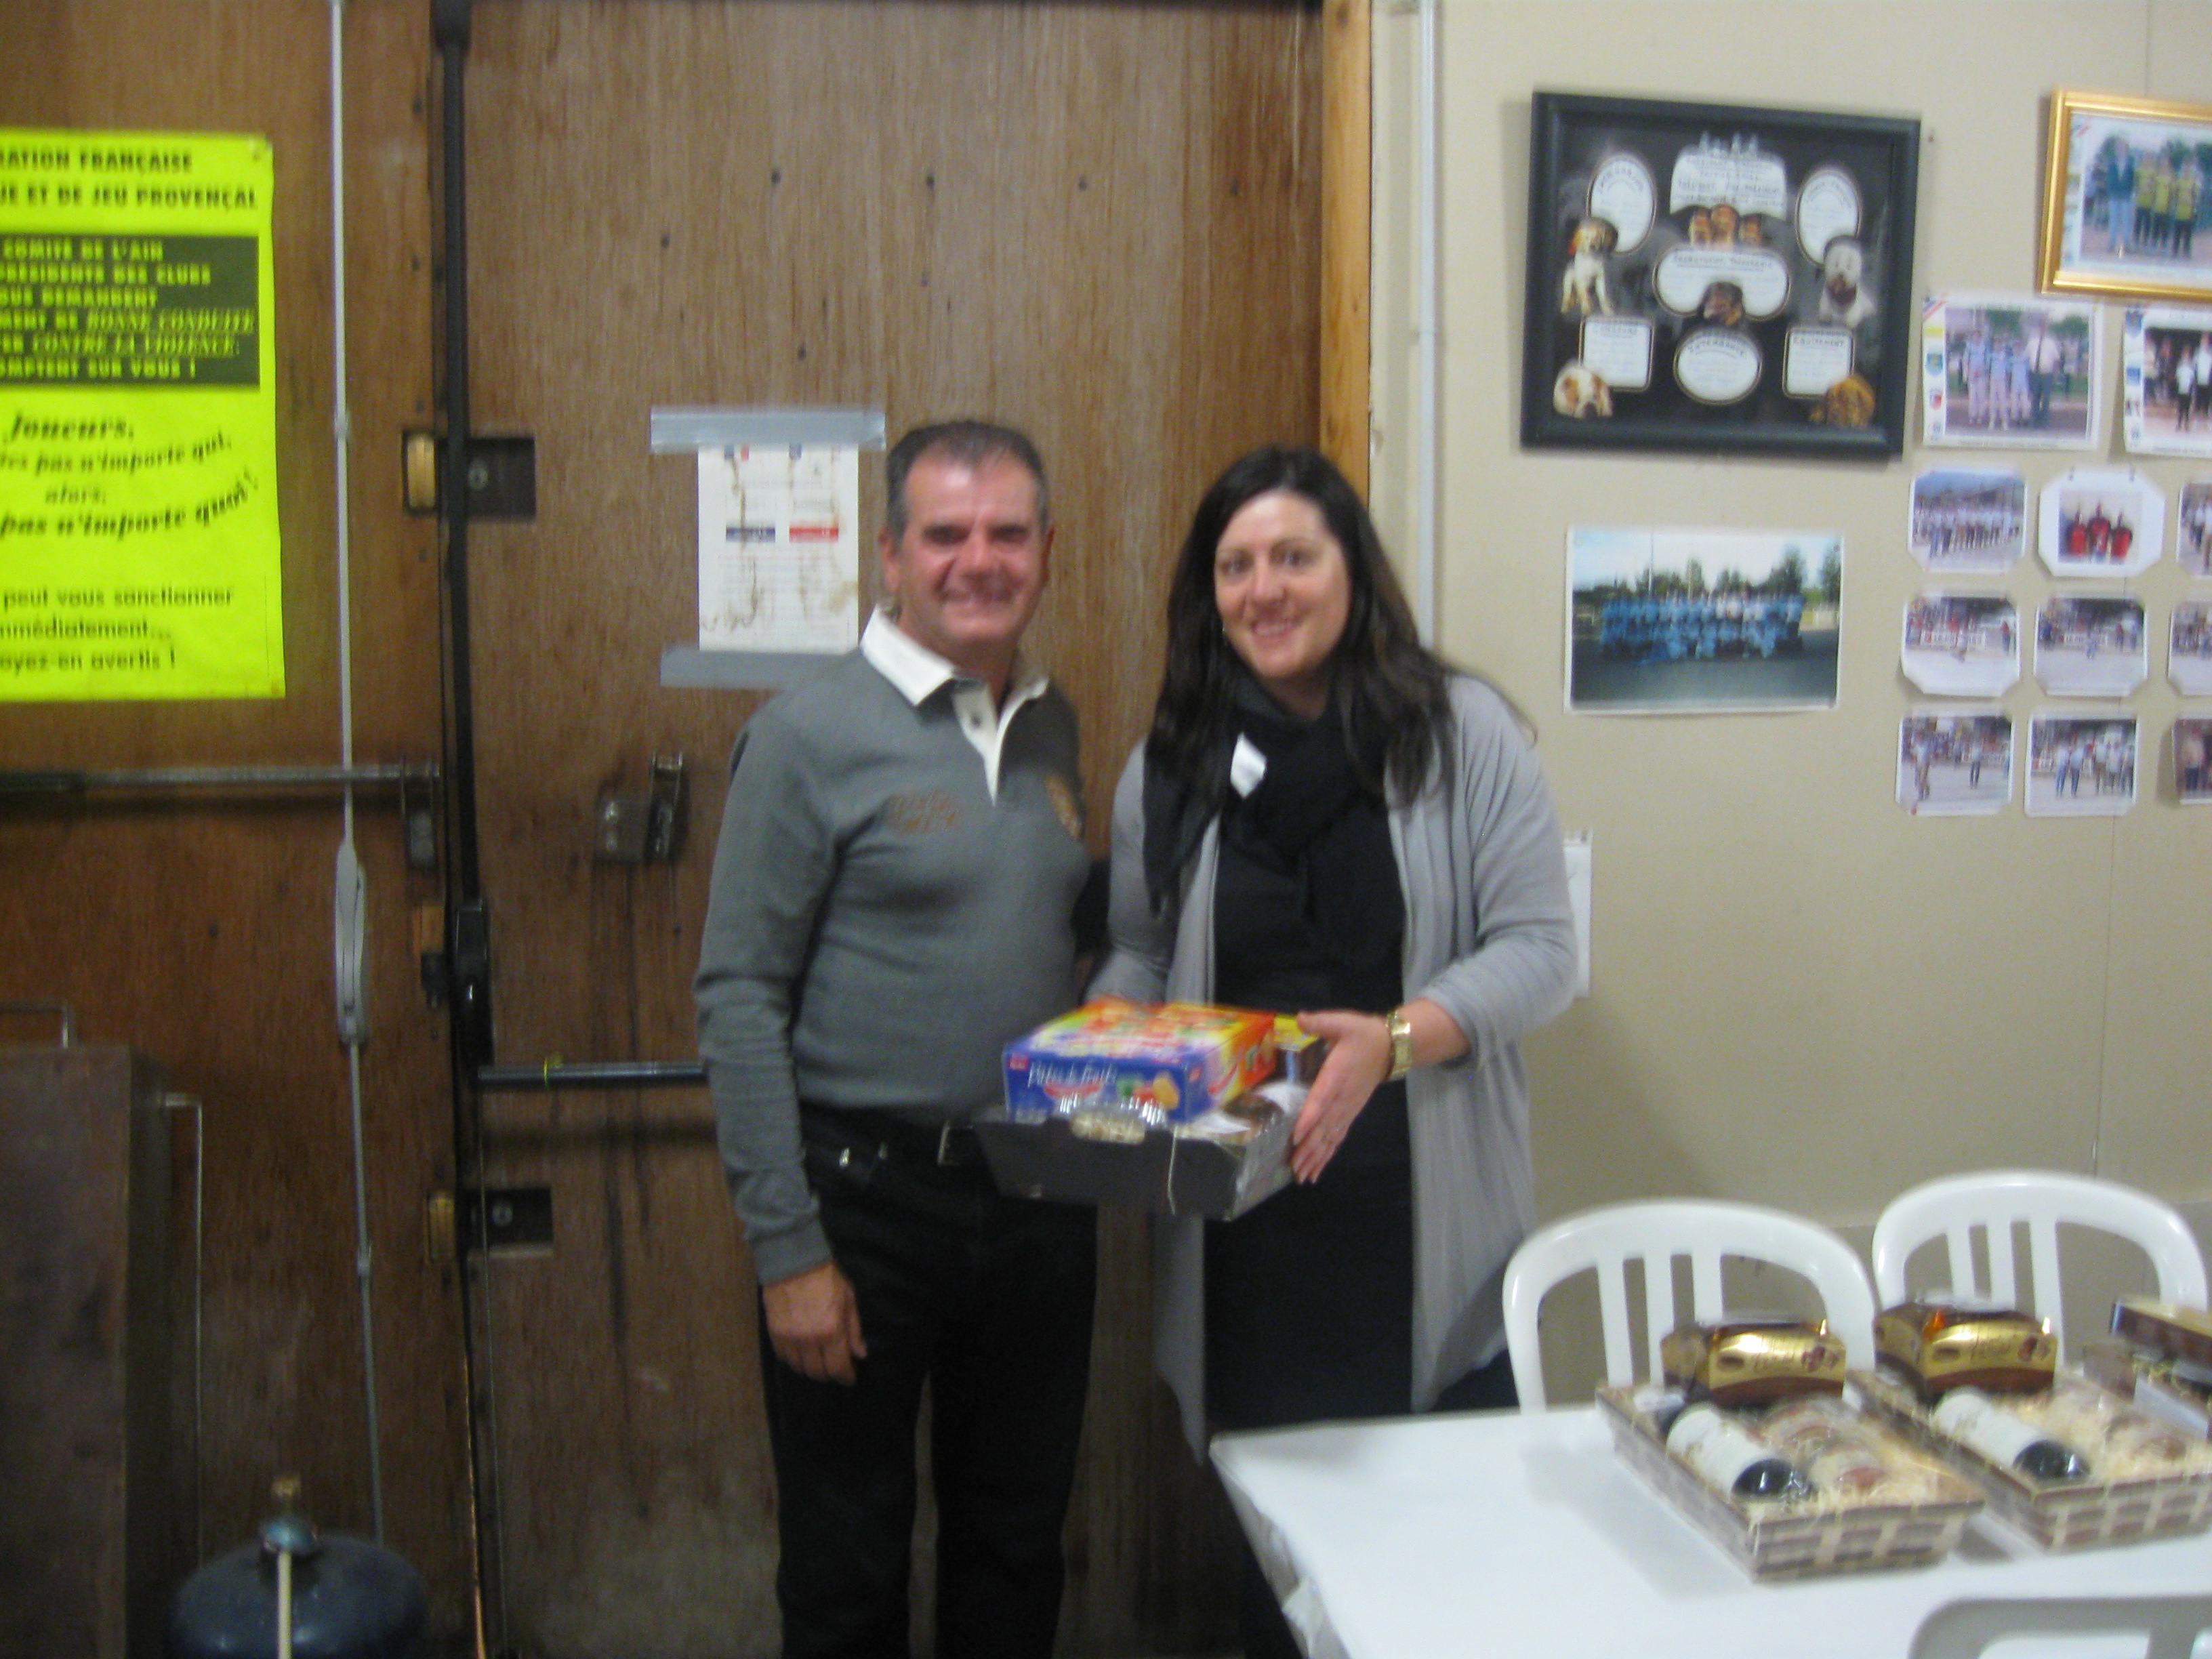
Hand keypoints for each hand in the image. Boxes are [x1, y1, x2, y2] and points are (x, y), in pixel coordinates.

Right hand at [762, 1260, 866, 1384]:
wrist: (793, 1260)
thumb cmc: (826, 1277)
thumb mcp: (848, 1299)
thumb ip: (854, 1329)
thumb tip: (860, 1354)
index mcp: (831, 1331)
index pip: (838, 1368)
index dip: (845, 1377)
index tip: (850, 1378)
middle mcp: (808, 1340)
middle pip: (817, 1372)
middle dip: (829, 1374)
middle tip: (835, 1368)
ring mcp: (789, 1338)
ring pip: (799, 1368)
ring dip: (810, 1368)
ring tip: (818, 1361)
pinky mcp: (773, 1333)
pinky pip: (783, 1357)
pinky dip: (794, 1359)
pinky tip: (801, 1353)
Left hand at [1286, 1008, 1394, 1182]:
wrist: (1390, 1047)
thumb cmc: (1362, 1034)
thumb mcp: (1342, 1021)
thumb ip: (1320, 1022)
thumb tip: (1300, 1018)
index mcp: (1338, 1075)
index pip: (1322, 1099)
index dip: (1310, 1118)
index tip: (1297, 1136)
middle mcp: (1343, 1098)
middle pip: (1324, 1128)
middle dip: (1309, 1149)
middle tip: (1293, 1168)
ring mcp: (1348, 1109)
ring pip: (1330, 1138)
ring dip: (1316, 1158)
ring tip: (1302, 1176)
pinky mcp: (1350, 1114)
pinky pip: (1338, 1138)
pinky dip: (1327, 1155)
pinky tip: (1316, 1170)